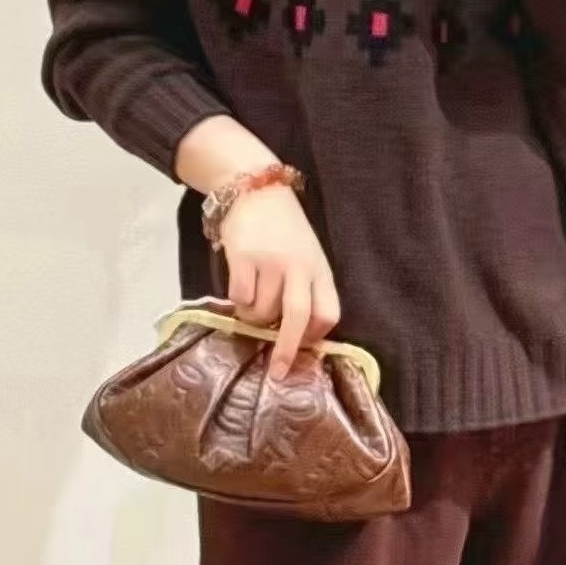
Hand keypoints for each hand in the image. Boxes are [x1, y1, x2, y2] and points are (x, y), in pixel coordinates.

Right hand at [221, 185, 341, 381]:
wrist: (256, 190)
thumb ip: (305, 289)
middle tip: (278, 374)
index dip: (316, 336)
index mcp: (319, 270)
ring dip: (253, 318)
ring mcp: (270, 262)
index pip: (329, 313)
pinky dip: (236, 302)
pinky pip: (239, 298)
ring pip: (261, 313)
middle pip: (298, 318)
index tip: (304, 347)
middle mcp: (298, 268)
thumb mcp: (306, 257)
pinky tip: (240, 284)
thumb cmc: (283, 231)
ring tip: (252, 298)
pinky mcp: (243, 258)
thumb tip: (295, 335)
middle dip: (288, 351)